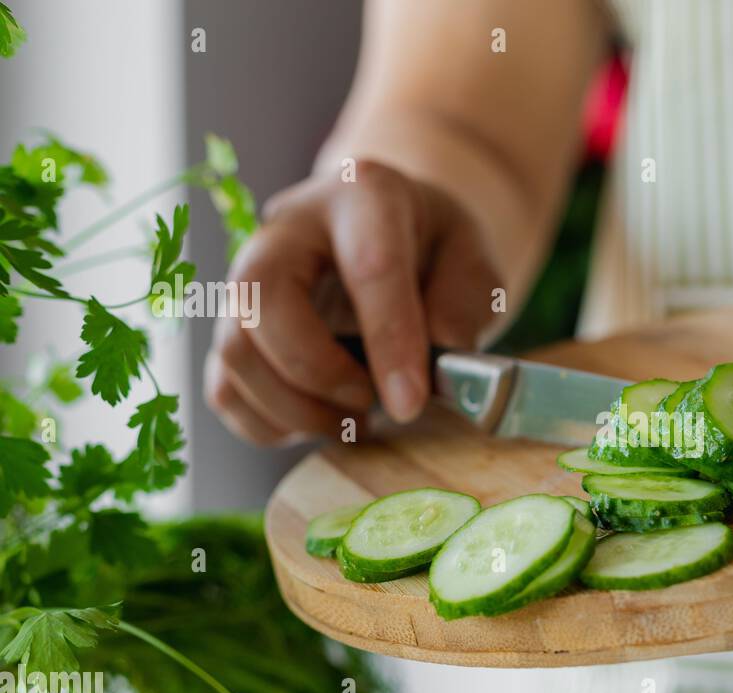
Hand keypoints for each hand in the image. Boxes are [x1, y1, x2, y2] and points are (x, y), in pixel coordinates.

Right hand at [205, 160, 501, 444]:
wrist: (397, 240)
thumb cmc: (437, 253)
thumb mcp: (476, 263)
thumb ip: (465, 305)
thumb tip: (437, 355)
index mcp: (365, 195)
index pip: (368, 264)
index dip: (389, 340)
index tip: (409, 403)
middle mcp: (289, 227)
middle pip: (260, 296)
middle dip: (315, 371)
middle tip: (369, 406)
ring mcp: (249, 275)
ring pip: (234, 348)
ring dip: (293, 408)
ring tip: (354, 421)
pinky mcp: (235, 326)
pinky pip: (224, 387)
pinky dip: (268, 424)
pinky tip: (320, 422)